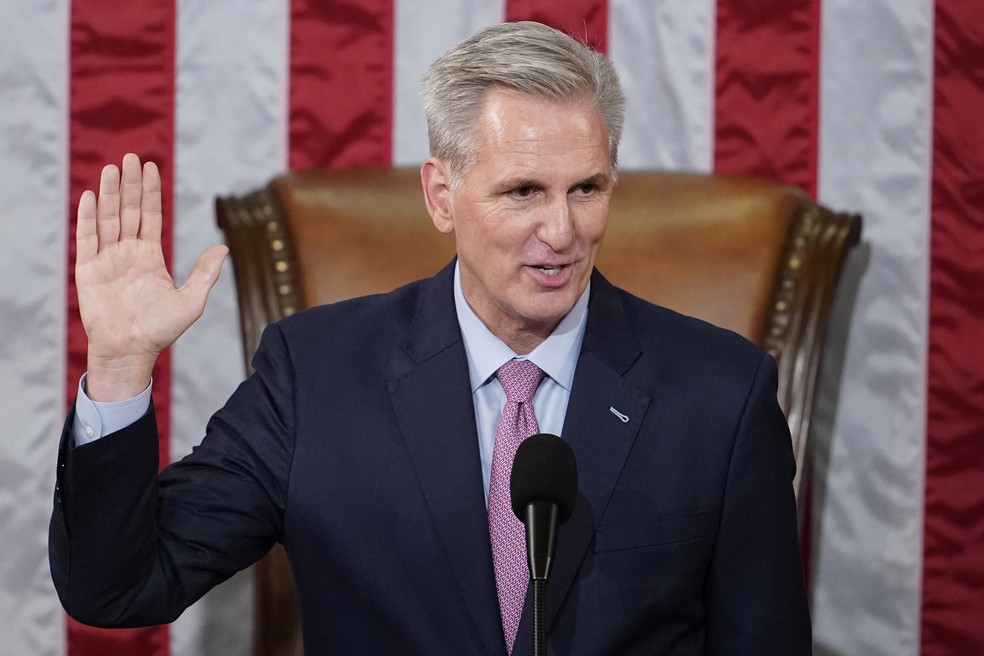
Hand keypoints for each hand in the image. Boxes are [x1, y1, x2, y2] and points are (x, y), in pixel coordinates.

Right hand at [76, 153, 227, 400]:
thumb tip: (223, 248)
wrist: (131, 350)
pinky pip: (87, 239)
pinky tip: (90, 196)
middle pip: (128, 211)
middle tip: (131, 157)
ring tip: (112, 168)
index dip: (150, 192)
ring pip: (108, 219)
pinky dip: (88, 218)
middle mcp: (127, 253)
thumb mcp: (191, 300)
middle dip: (129, 184)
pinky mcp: (88, 270)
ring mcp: (107, 260)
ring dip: (109, 194)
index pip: (150, 216)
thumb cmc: (160, 330)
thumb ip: (205, 273)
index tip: (151, 167)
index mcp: (150, 257)